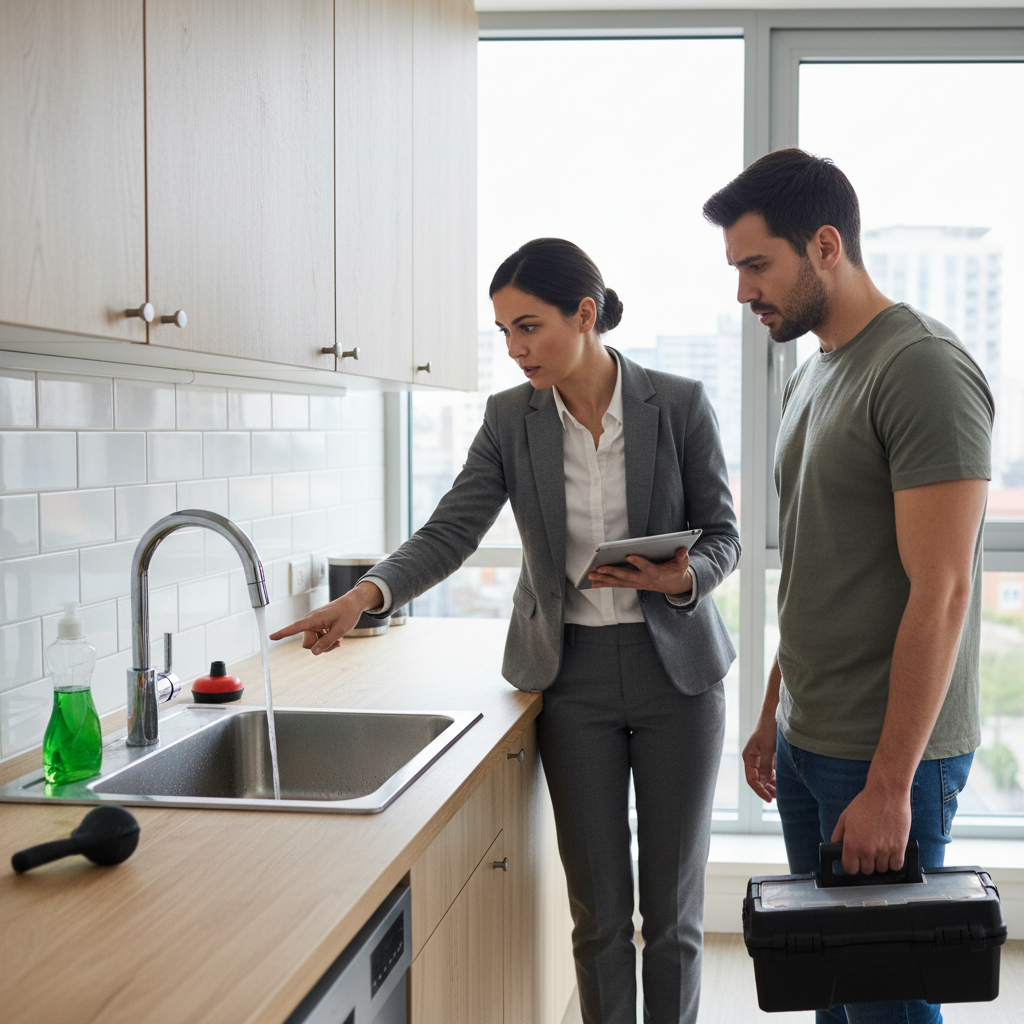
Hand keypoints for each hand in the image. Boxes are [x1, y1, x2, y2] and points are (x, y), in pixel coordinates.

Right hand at [268, 581, 383, 654]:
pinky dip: (325, 641)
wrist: (353, 603)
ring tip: (337, 640)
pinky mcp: (318, 625)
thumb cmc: (348, 613)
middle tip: (334, 643)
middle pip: (307, 643)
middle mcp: (311, 621)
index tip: (271, 637)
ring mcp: (314, 624)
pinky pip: (317, 639)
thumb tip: (313, 652)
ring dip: (324, 645)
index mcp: (313, 619)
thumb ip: (327, 642)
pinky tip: (336, 639)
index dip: (282, 633)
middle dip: (319, 647)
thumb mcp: (340, 630)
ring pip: (313, 643)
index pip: (294, 628)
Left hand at [588, 547, 691, 595]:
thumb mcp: (682, 565)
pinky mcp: (633, 584)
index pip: (646, 567)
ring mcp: (637, 583)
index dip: (638, 562)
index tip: (629, 555)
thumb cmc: (676, 572)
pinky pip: (617, 584)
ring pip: (618, 582)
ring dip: (604, 580)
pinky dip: (605, 583)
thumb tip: (682, 550)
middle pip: (626, 576)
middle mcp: (644, 580)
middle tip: (599, 569)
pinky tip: (594, 583)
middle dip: (612, 572)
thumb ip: (682, 558)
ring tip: (590, 577)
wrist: (675, 586)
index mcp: (656, 573)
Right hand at [742, 716, 777, 802]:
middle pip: (758, 780)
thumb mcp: (767, 748)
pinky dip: (777, 778)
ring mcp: (763, 758)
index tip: (769, 798)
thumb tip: (762, 782)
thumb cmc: (769, 728)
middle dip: (766, 789)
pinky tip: (783, 783)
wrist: (776, 715)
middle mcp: (754, 760)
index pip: (751, 779)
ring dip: (772, 785)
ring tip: (781, 792)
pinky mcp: (771, 757)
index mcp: (749, 757)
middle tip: (777, 797)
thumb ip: (765, 765)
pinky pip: (772, 772)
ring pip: (766, 777)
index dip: (759, 790)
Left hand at [831, 783, 911, 874]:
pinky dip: (893, 862)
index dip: (852, 865)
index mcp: (852, 844)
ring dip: (880, 862)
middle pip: (867, 870)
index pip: (850, 868)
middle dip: (866, 863)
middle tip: (868, 852)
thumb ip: (838, 834)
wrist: (886, 794)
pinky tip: (890, 852)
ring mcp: (884, 850)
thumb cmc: (865, 803)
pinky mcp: (899, 848)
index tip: (855, 860)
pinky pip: (896, 866)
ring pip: (882, 869)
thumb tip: (836, 846)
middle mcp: (867, 850)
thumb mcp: (845, 817)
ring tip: (880, 849)